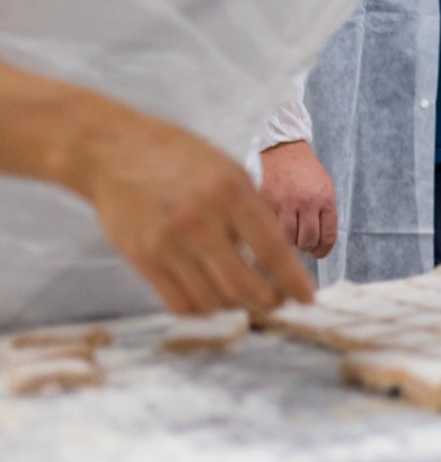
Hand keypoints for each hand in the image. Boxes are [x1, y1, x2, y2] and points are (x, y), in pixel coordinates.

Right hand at [82, 110, 315, 314]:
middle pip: (245, 285)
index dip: (293, 281)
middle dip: (269, 301)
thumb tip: (283, 254)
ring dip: (236, 306)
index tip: (307, 298)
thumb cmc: (179, 158)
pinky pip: (179, 303)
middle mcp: (199, 221)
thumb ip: (255, 209)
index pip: (273, 250)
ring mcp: (167, 243)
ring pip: (214, 300)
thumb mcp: (229, 170)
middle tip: (277, 301)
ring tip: (245, 297)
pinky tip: (213, 298)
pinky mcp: (142, 259)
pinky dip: (203, 309)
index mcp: (229, 193)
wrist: (113, 152)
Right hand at [257, 140, 337, 258]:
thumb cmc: (305, 171)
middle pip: (308, 241)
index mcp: (325, 199)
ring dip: (287, 242)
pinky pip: (268, 227)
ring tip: (287, 234)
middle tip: (301, 243)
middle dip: (305, 247)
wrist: (283, 149)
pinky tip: (272, 226)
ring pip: (287, 239)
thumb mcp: (324, 188)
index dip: (323, 250)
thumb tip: (321, 244)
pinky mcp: (264, 201)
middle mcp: (306, 202)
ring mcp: (284, 202)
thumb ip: (325, 213)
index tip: (318, 253)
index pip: (328, 235)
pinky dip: (270, 231)